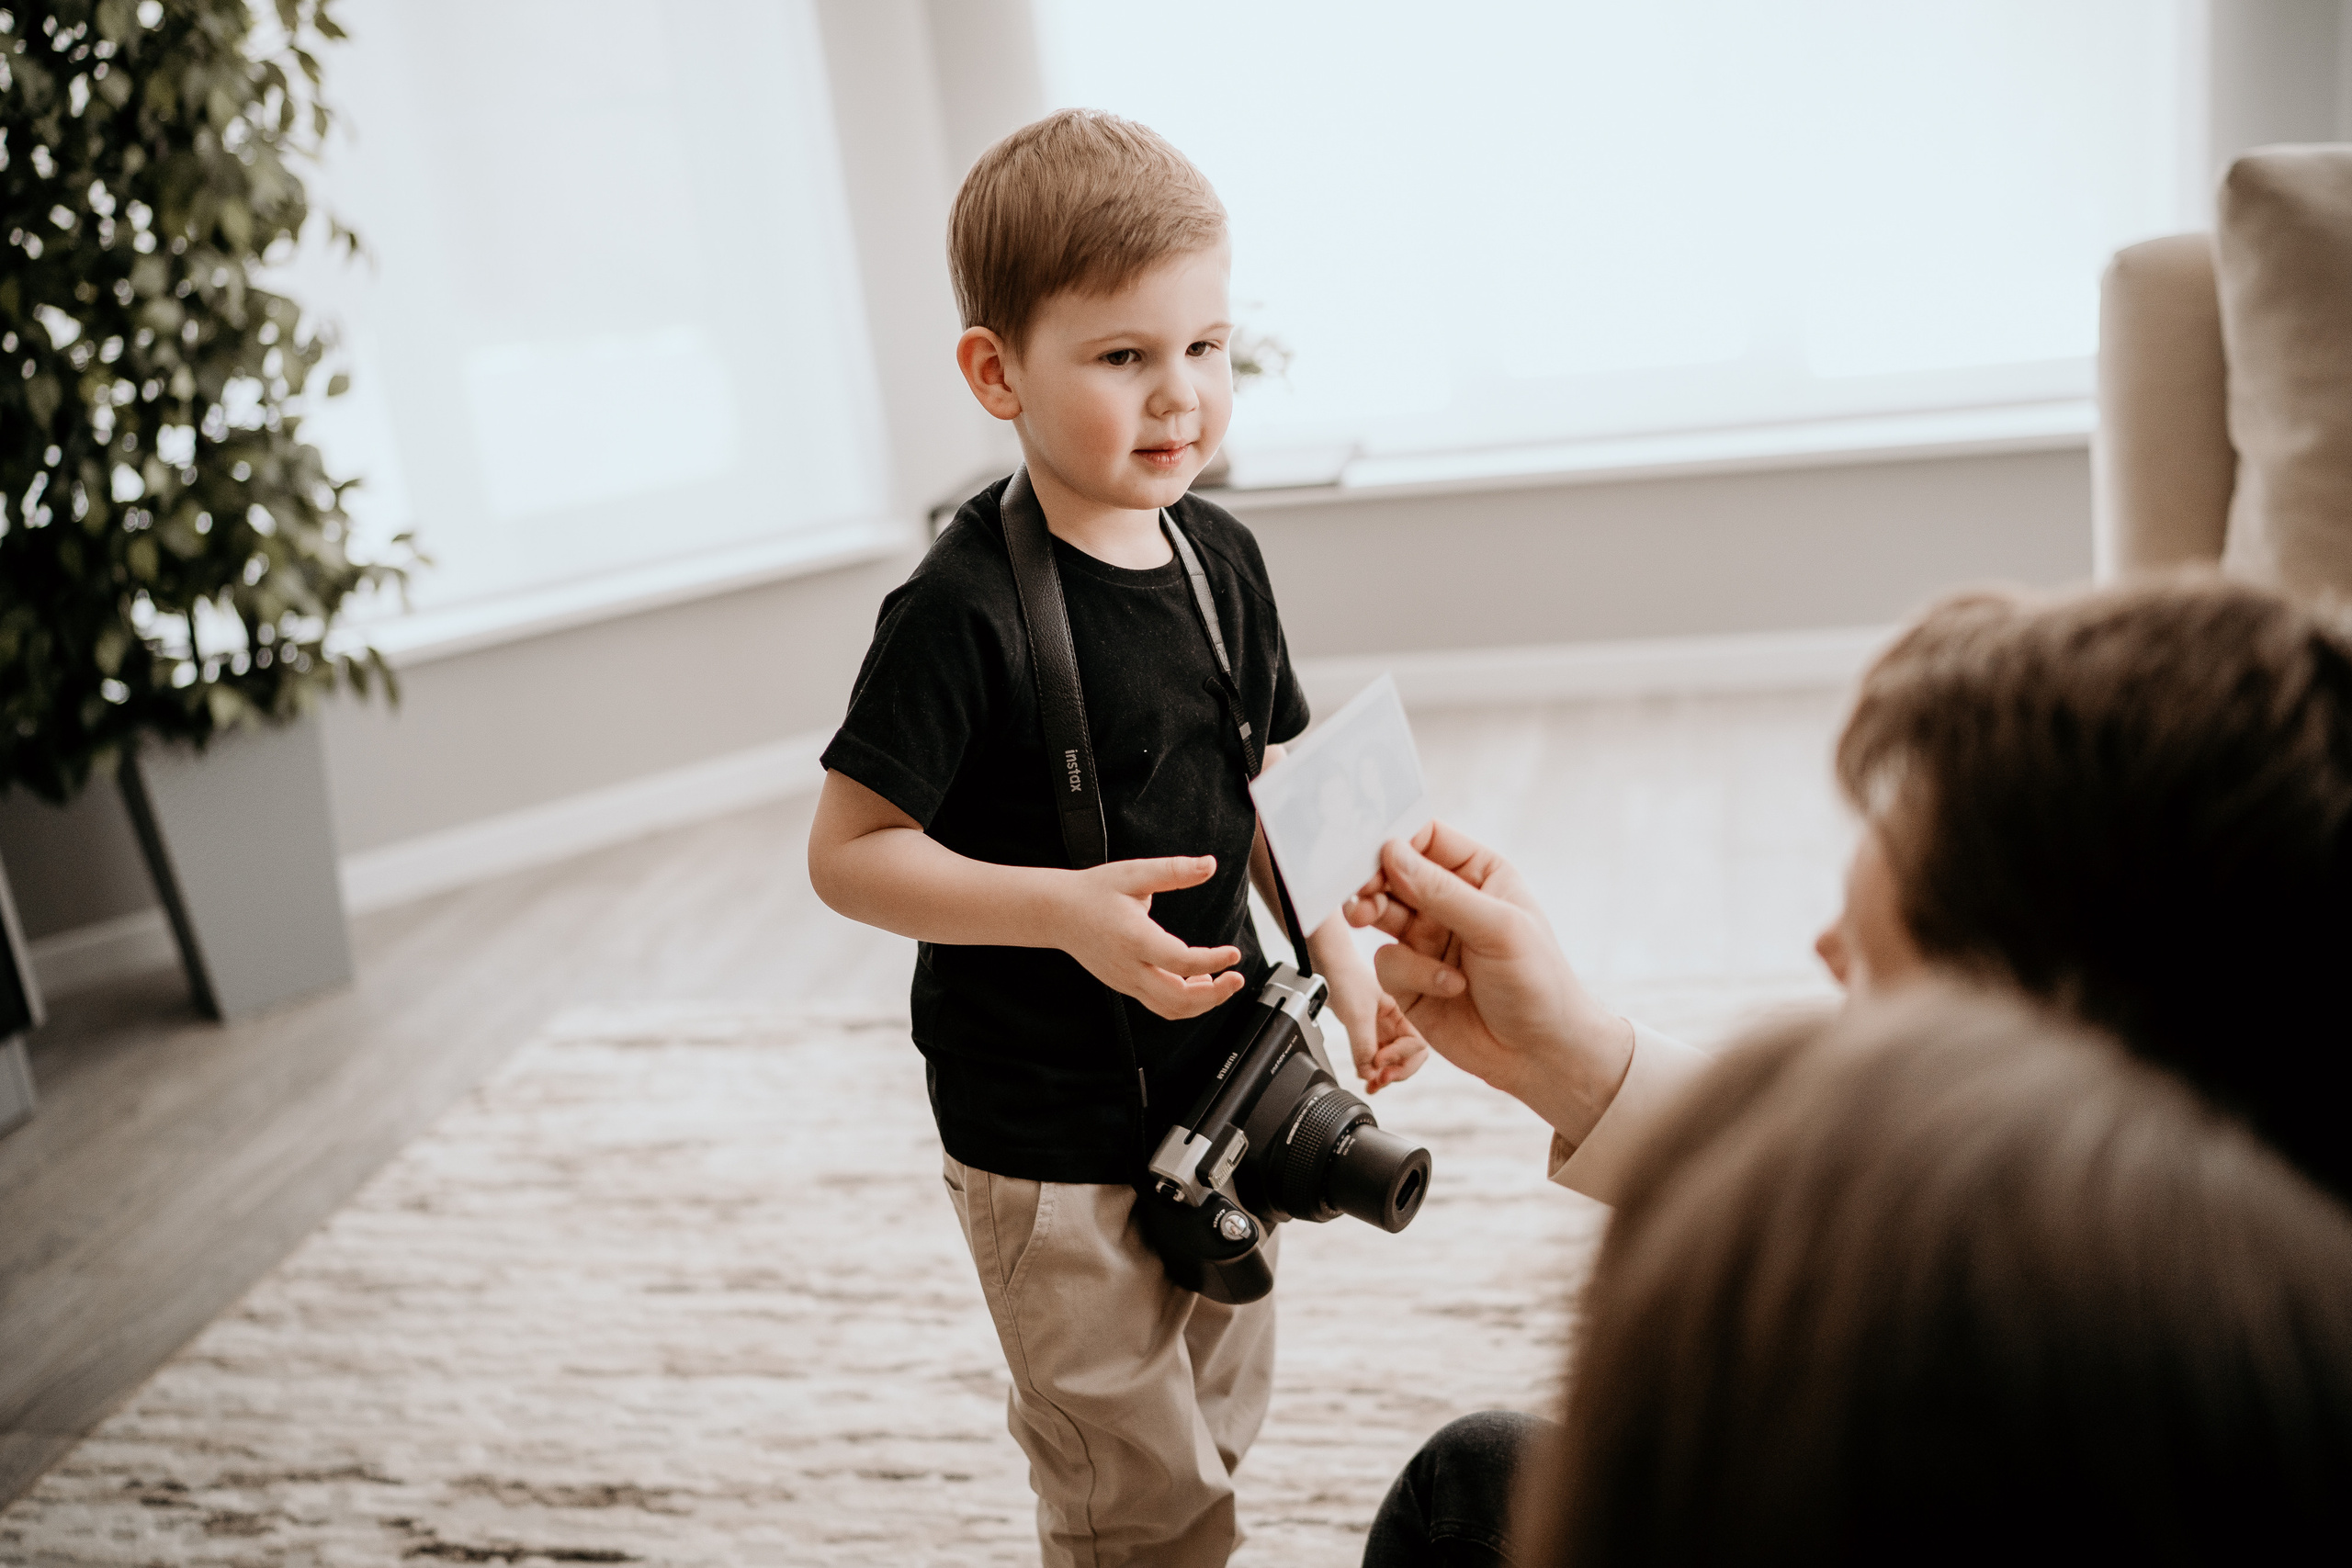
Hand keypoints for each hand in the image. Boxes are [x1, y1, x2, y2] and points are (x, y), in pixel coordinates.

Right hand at [1057, 855, 1247, 1019]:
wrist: (1057, 913)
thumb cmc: (1095, 891)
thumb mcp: (1135, 873)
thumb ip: (1174, 870)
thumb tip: (1210, 864)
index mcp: (1134, 938)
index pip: (1181, 962)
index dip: (1213, 961)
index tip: (1234, 953)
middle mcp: (1129, 967)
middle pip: (1178, 998)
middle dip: (1215, 994)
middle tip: (1236, 977)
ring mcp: (1126, 982)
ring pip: (1170, 1009)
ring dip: (1202, 1003)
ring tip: (1222, 982)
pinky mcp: (1125, 987)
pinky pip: (1160, 1006)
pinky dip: (1185, 1002)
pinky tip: (1198, 982)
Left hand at [1308, 916, 1428, 1093]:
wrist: (1324, 962)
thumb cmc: (1345, 976)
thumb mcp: (1357, 1014)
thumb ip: (1364, 1046)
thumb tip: (1369, 1074)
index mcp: (1403, 1013)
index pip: (1417, 1046)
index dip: (1400, 1058)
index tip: (1378, 1061)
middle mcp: (1395, 1022)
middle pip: (1409, 1057)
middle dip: (1397, 1072)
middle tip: (1379, 1080)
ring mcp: (1380, 1028)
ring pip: (1391, 1060)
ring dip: (1384, 1075)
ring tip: (1372, 1085)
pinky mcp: (1365, 1032)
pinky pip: (1374, 1057)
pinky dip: (1370, 1070)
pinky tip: (1365, 1077)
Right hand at [1345, 821, 1632, 1143]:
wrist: (1540, 1055)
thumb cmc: (1539, 984)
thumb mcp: (1498, 928)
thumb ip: (1442, 892)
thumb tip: (1392, 854)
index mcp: (1478, 875)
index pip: (1427, 839)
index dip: (1397, 841)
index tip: (1375, 852)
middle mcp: (1448, 902)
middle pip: (1393, 873)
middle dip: (1373, 880)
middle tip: (1360, 889)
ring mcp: (1427, 939)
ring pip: (1379, 912)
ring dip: (1373, 914)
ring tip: (1367, 917)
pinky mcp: (1410, 979)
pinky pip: (1387, 961)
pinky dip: (1409, 973)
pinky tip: (1447, 986)